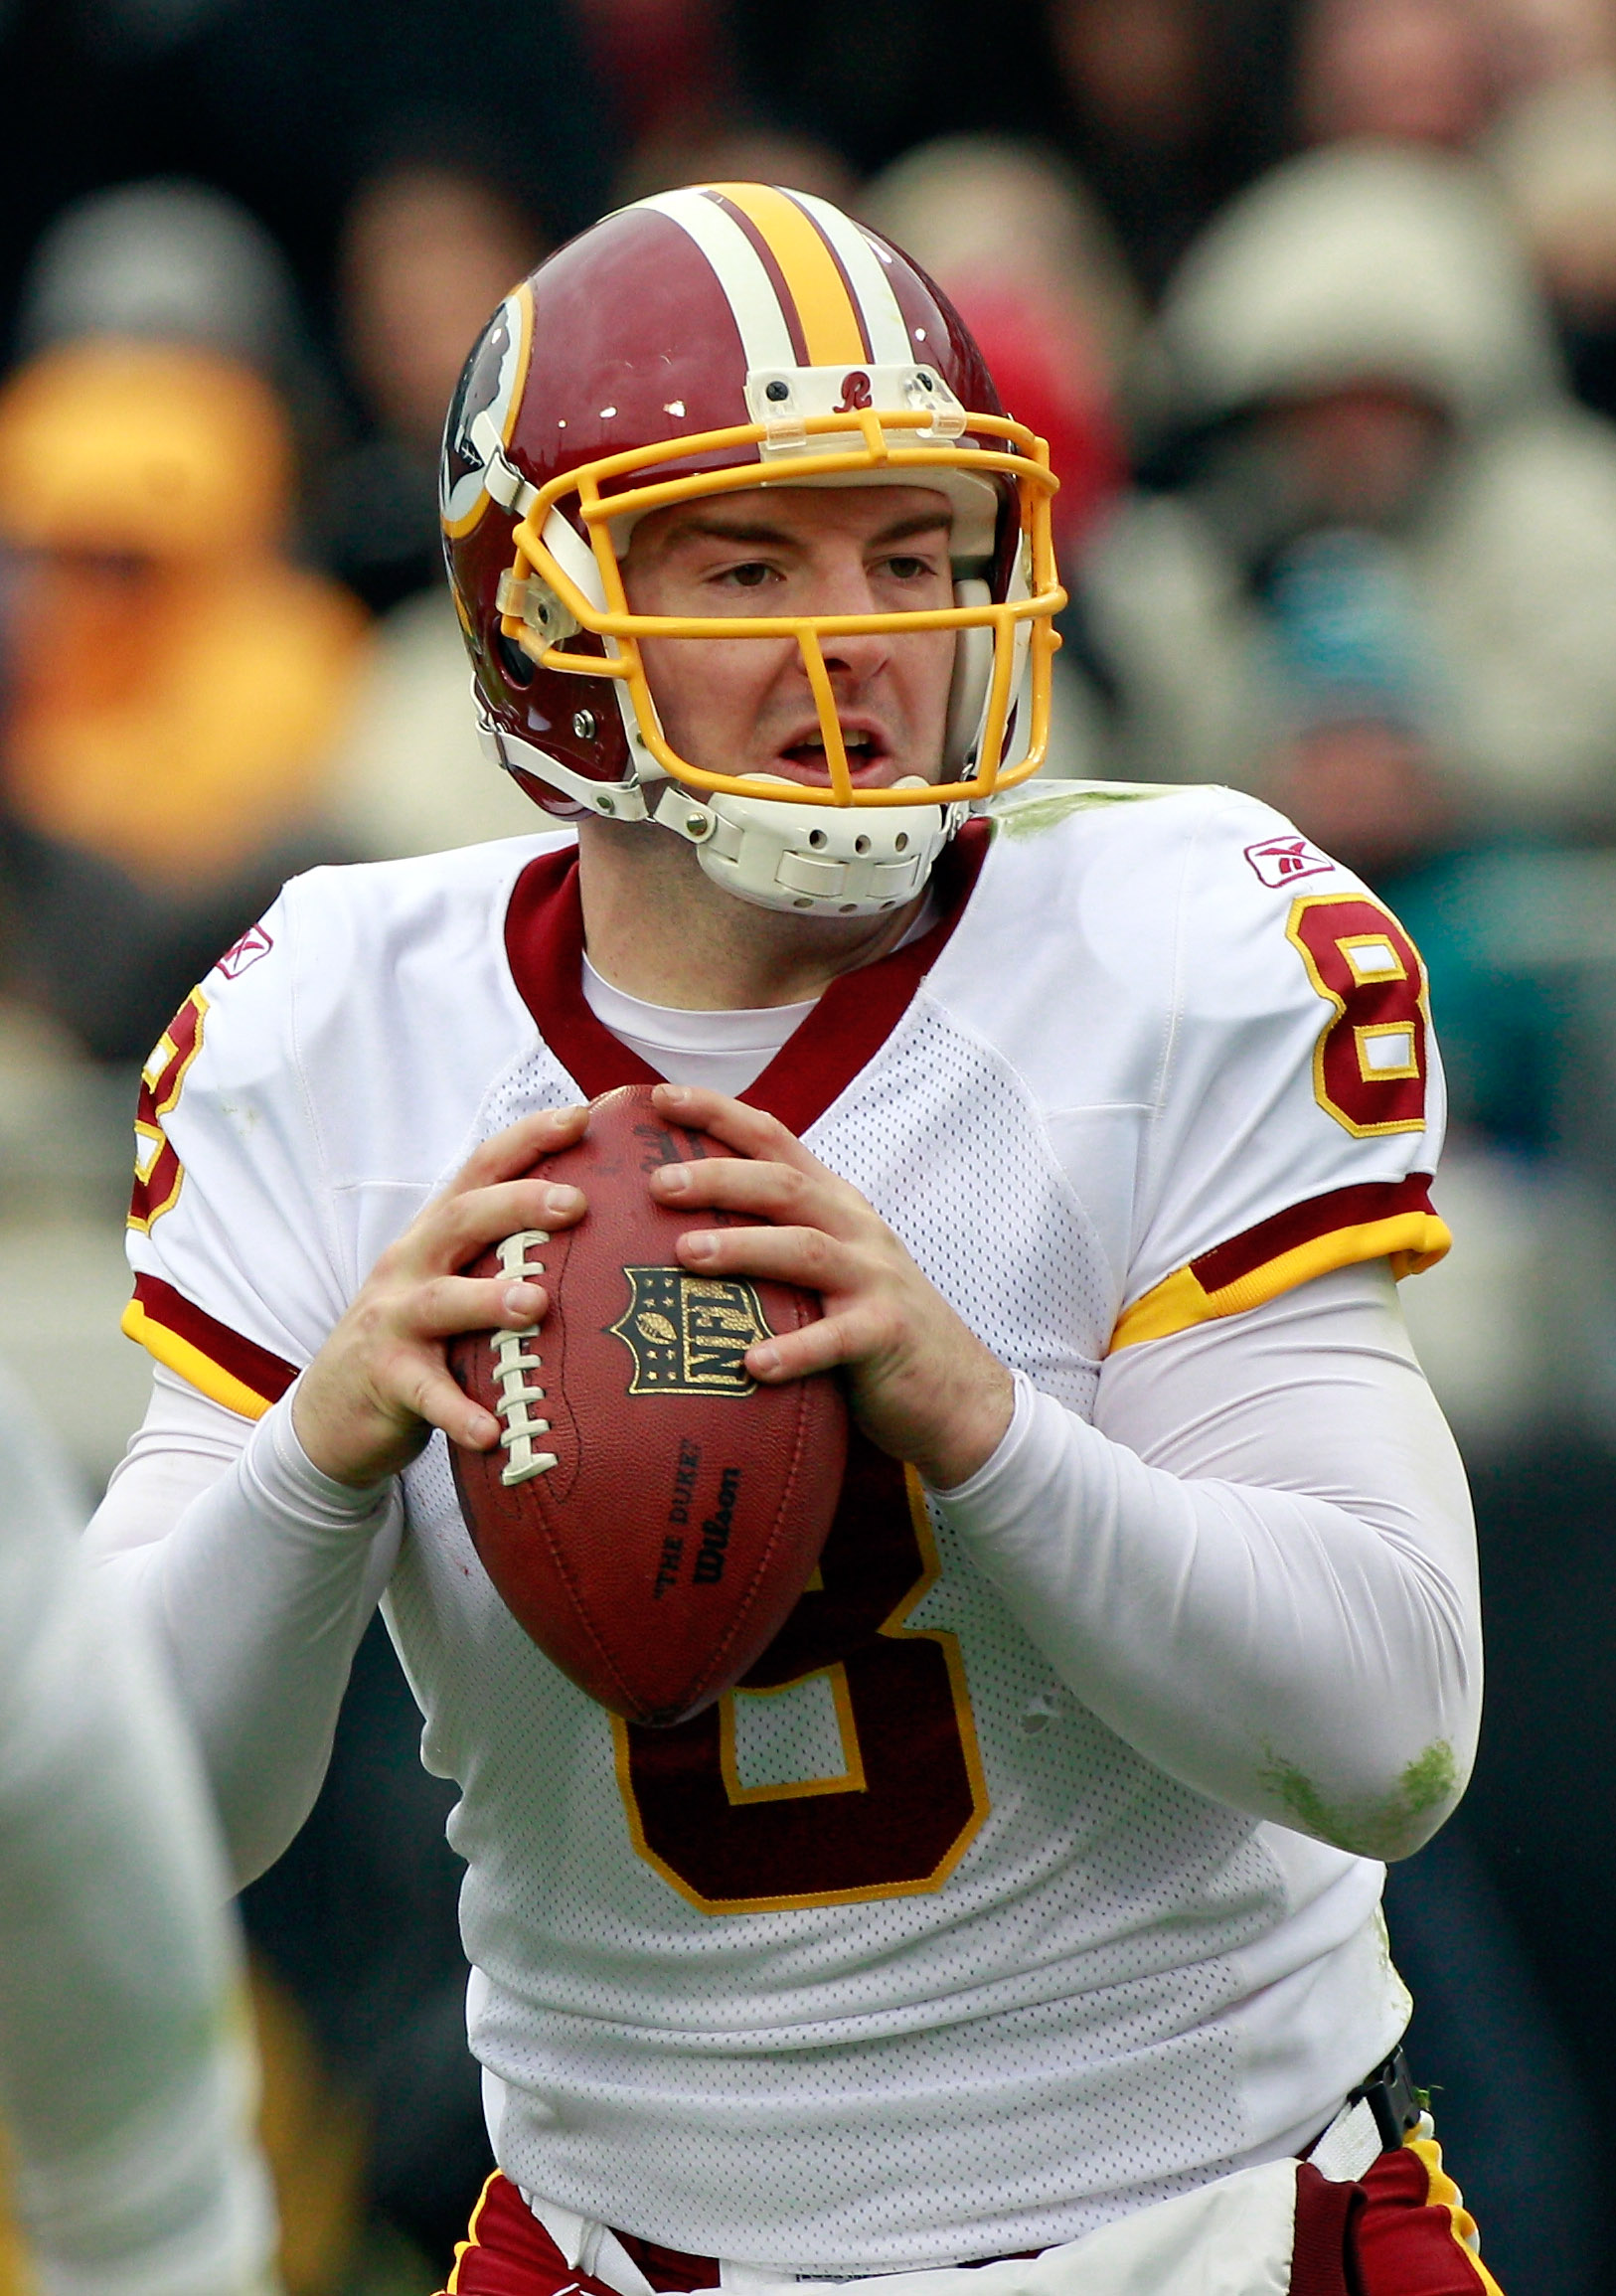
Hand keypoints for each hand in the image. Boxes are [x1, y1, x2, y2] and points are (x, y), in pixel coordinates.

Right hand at [292, 1105, 590, 1487]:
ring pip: (441, 1301)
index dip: (527, 1140)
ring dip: (488, 1299)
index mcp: (437, 1233)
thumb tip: (601, 1218)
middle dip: (517, 1204)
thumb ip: (506, 1251)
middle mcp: (411, 1263)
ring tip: (535, 1304)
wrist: (333, 1411)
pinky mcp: (387, 1381)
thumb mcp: (455, 1280)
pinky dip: (458, 1412)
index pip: (480, 1169)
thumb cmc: (422, 1337)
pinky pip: (425, 1395)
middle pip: (462, 1219)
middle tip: (576, 1204)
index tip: (580, 1116)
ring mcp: (394, 1321)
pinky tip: (491, 1431)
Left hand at [645, 1083, 1013, 1489]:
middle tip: (659, 1183)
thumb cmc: (867, 1325)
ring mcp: (874, 1279)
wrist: (957, 1391)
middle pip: (784, 1185)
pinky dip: (794, 1350)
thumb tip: (668, 1230)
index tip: (660, 1096)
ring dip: (744, 1248)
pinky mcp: (886, 1334)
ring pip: (806, 1249)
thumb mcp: (826, 1265)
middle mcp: (854, 1228)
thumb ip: (770, 1239)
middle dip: (719, 1177)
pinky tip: (751, 1364)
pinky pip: (836, 1339)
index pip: (774, 1138)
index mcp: (832, 1203)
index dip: (718, 1113)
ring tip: (686, 1256)